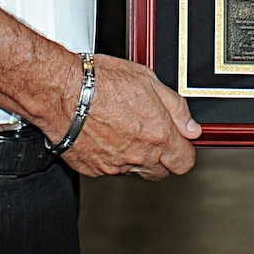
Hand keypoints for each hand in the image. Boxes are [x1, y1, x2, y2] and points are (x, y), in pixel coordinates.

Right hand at [54, 54, 200, 180]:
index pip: (184, 162)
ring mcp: (115, 166)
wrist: (62, 91)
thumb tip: (191, 128)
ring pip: (134, 170)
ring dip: (134, 156)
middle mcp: (139, 156)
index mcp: (158, 135)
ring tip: (120, 127)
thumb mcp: (148, 81)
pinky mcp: (93, 169)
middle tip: (149, 133)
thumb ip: (176, 108)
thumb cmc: (100, 82)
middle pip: (161, 172)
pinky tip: (102, 133)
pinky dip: (109, 156)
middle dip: (160, 157)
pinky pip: (109, 169)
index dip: (184, 151)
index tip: (178, 141)